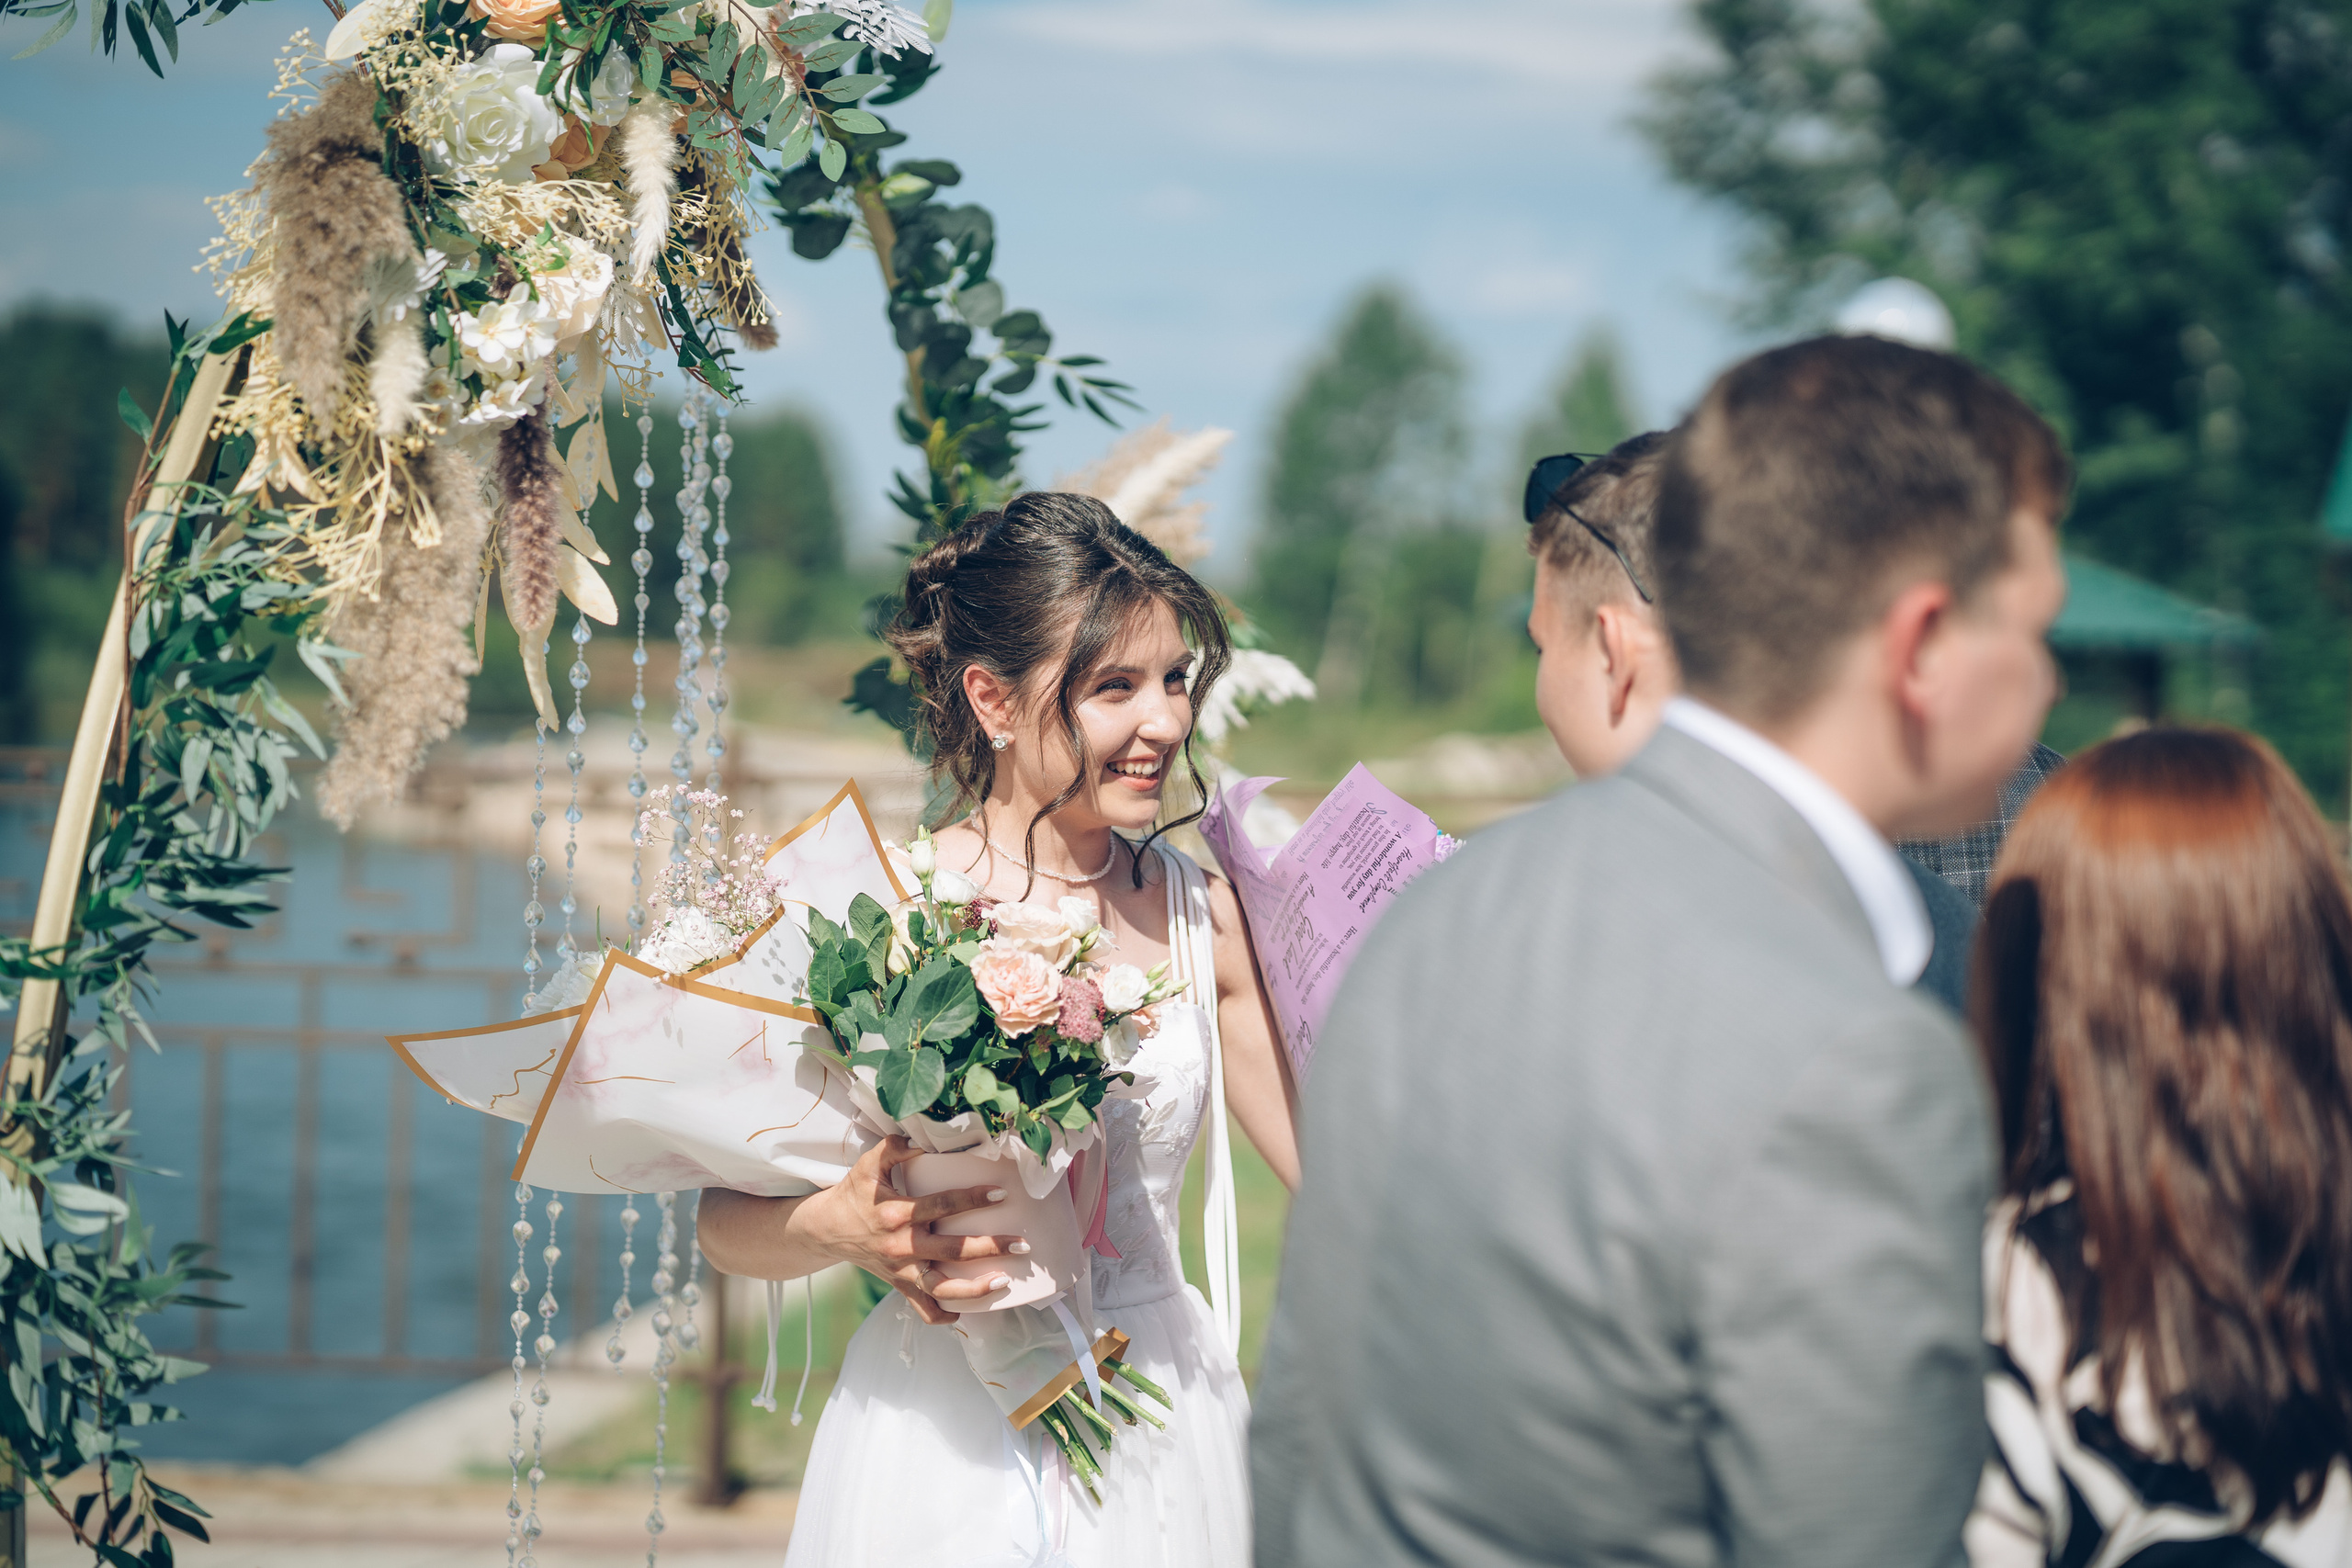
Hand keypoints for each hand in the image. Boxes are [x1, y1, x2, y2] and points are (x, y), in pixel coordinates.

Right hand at [796, 1136, 1026, 1325]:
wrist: (827, 1229)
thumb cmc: (855, 1193)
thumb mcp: (869, 1164)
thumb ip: (894, 1147)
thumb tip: (923, 1138)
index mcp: (896, 1214)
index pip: (941, 1205)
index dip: (972, 1199)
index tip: (1001, 1194)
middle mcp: (902, 1246)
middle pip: (952, 1251)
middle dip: (990, 1247)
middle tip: (1022, 1244)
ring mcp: (901, 1270)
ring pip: (941, 1289)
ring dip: (974, 1289)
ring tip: (1003, 1282)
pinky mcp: (899, 1285)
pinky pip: (922, 1308)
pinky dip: (942, 1315)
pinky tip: (966, 1313)